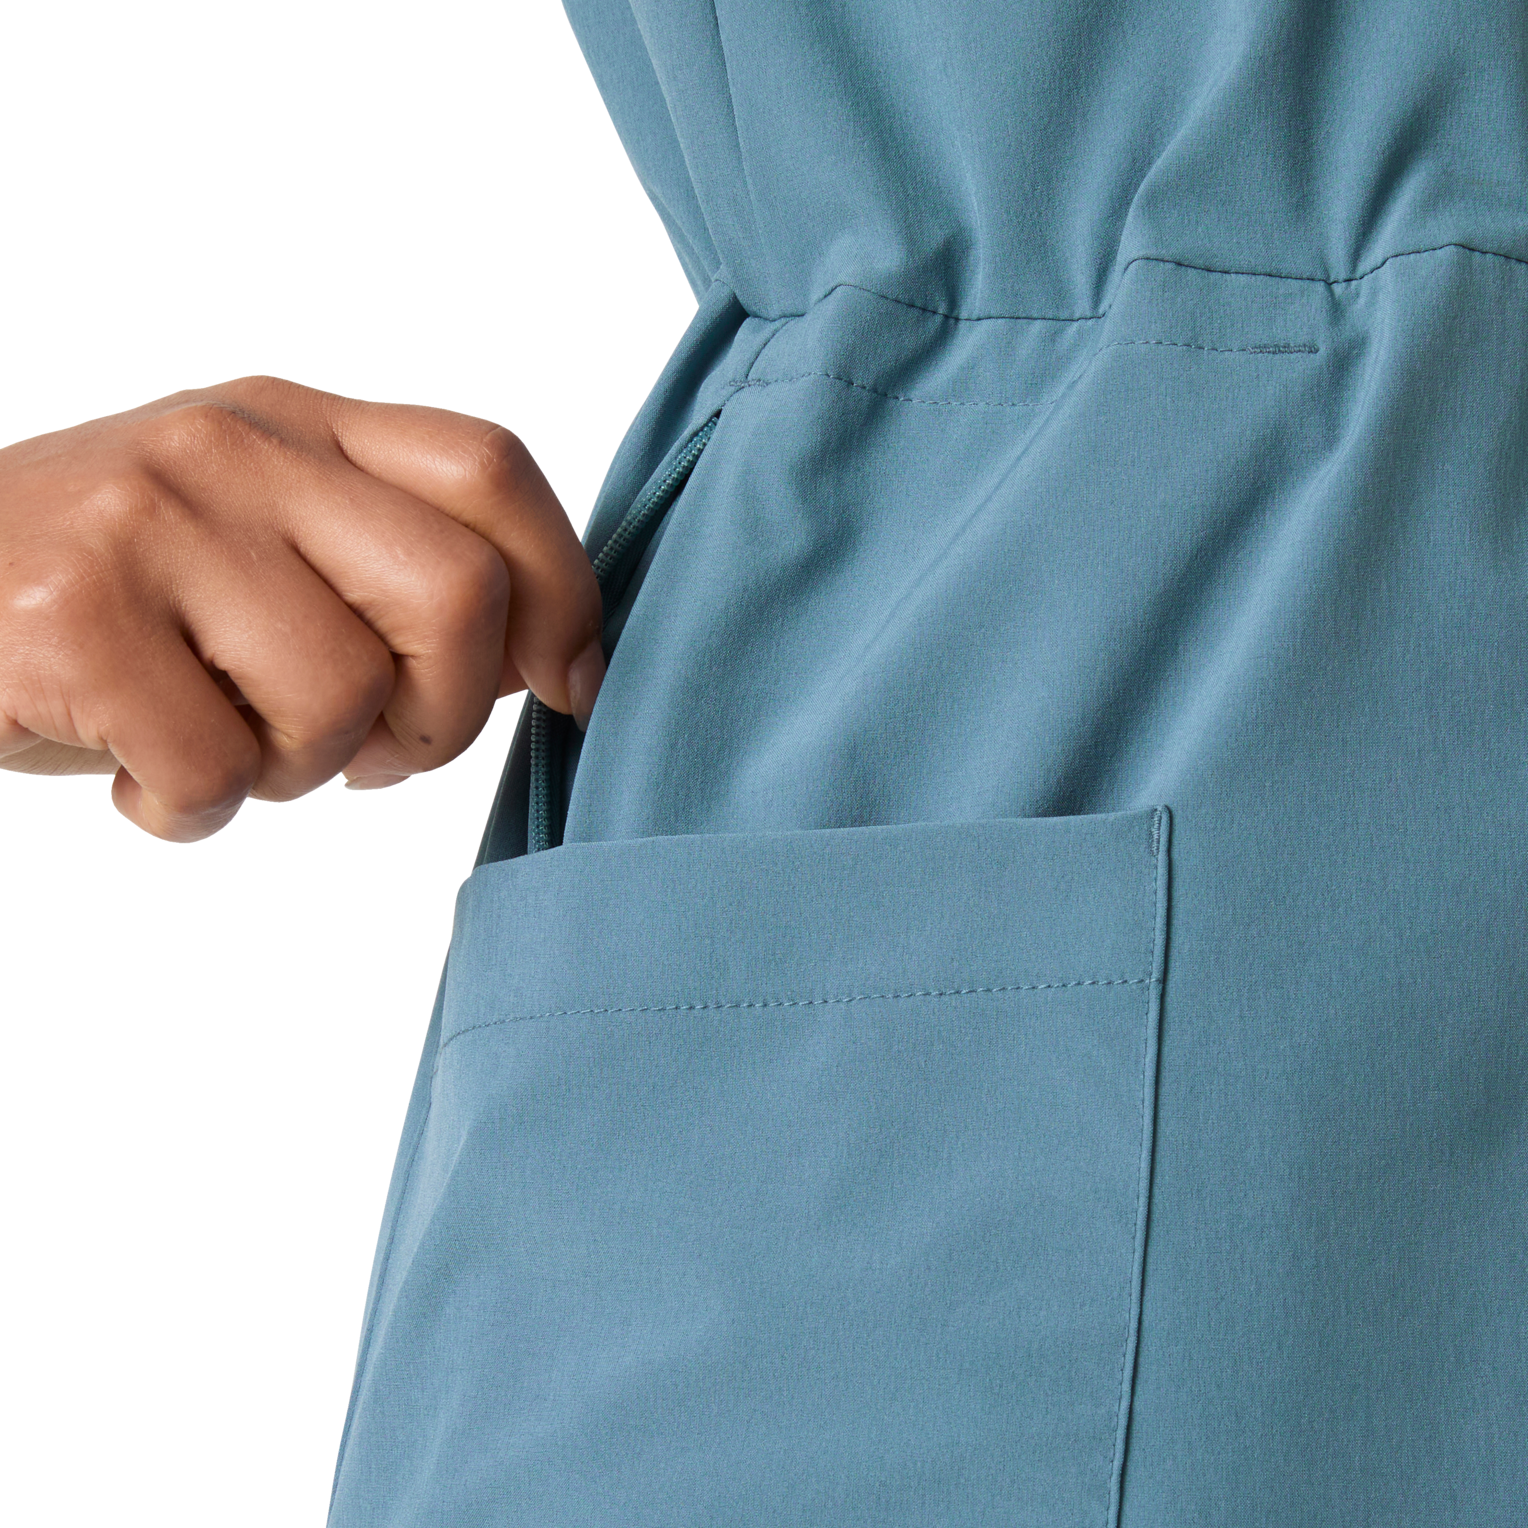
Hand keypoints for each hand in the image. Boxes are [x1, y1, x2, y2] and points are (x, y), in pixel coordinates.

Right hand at [0, 377, 603, 839]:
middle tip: (373, 755)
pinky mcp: (74, 616)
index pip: (490, 472)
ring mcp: (150, 522)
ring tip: (220, 744)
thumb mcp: (255, 544)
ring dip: (298, 771)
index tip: (571, 684)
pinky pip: (216, 769)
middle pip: (454, 594)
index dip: (565, 590)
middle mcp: (235, 450)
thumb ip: (388, 574)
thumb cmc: (105, 598)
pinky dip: (189, 811)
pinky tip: (137, 773)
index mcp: (298, 426)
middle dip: (443, 717)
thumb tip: (546, 664)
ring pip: (340, 699)